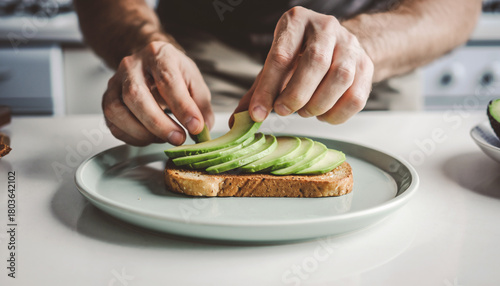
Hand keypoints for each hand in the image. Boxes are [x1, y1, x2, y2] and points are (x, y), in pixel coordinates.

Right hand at [102, 41, 213, 145]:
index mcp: (158, 55)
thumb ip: (201, 105)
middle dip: (159, 123)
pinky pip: (113, 124)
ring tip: (164, 138)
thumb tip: (203, 128)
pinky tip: (150, 137)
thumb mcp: (194, 81)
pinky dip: (133, 137)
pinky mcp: (107, 100)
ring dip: (143, 132)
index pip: (168, 80)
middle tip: (178, 138)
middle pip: (136, 95)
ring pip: (118, 111)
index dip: (182, 107)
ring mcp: (115, 82)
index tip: (195, 126)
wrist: (150, 63)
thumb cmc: (173, 72)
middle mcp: (132, 65)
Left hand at [235, 6, 373, 123]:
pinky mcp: (367, 65)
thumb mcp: (276, 66)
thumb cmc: (300, 57)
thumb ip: (258, 91)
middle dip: (296, 95)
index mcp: (297, 22)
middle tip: (283, 111)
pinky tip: (324, 115)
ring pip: (340, 79)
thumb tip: (237, 120)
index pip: (281, 56)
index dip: (268, 89)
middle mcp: (326, 27)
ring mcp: (351, 45)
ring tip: (305, 112)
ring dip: (318, 104)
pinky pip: (357, 96)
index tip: (258, 113)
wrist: (337, 48)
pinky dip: (337, 114)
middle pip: (315, 63)